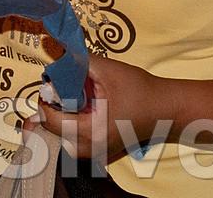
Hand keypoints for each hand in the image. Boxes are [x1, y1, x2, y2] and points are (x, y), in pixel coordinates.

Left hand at [28, 55, 166, 163]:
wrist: (166, 109)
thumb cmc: (139, 89)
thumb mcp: (106, 69)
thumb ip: (76, 62)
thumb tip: (53, 57)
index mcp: (91, 131)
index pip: (49, 119)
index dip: (46, 98)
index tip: (54, 84)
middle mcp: (90, 149)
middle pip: (51, 129)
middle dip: (51, 107)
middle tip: (61, 90)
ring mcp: (95, 153)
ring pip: (59, 136)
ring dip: (59, 116)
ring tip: (71, 99)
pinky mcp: (98, 152)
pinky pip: (71, 140)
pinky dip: (69, 124)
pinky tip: (80, 110)